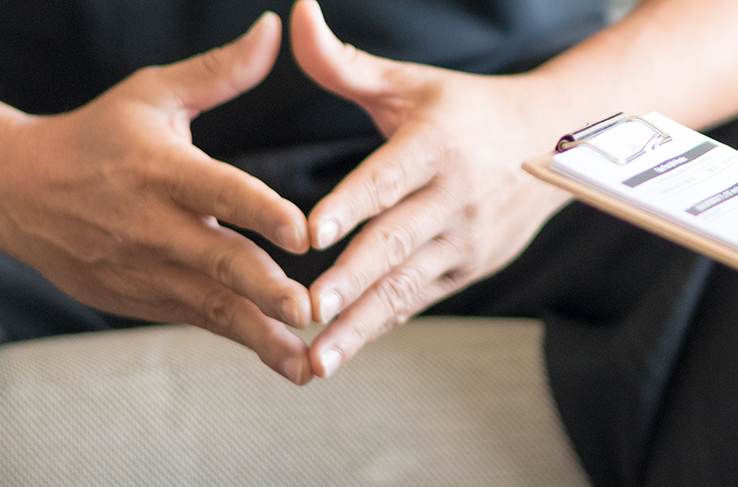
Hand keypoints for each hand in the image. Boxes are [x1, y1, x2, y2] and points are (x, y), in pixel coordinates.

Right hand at [0, 14, 315, 383]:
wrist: (16, 193)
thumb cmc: (99, 136)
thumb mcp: (153, 97)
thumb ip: (221, 72)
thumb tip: (274, 29)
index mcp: (162, 170)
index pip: (218, 191)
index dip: (260, 210)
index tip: (303, 232)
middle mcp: (155, 226)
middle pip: (218, 259)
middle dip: (265, 287)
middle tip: (310, 306)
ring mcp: (149, 270)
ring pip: (214, 306)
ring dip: (263, 333)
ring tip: (310, 360)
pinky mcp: (146, 301)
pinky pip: (202, 323)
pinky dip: (245, 342)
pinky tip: (290, 361)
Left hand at [288, 0, 572, 376]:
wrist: (552, 144)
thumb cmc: (464, 109)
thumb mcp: (410, 84)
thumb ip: (343, 62)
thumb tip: (295, 15)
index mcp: (437, 145)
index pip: (388, 177)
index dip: (350, 204)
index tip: (310, 233)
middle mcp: (456, 196)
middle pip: (395, 243)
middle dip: (349, 281)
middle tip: (305, 309)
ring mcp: (466, 238)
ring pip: (405, 286)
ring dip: (359, 324)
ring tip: (315, 358)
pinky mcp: (470, 267)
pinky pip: (417, 300)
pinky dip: (380, 326)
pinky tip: (340, 351)